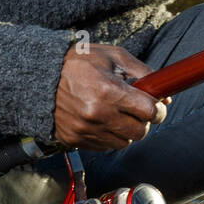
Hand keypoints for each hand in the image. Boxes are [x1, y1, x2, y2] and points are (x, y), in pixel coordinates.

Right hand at [53, 44, 169, 150]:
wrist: (39, 75)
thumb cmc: (77, 62)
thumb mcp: (113, 56)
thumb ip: (142, 73)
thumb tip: (164, 95)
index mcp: (109, 91)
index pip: (149, 111)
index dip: (157, 108)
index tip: (154, 105)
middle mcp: (98, 114)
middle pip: (140, 131)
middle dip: (143, 120)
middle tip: (135, 109)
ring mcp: (85, 130)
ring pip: (124, 142)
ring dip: (126, 130)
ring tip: (116, 113)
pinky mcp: (75, 140)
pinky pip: (105, 147)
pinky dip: (109, 136)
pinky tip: (102, 120)